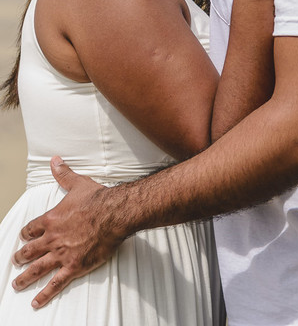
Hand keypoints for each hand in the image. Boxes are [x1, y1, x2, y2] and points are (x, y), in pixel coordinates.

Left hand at [12, 158, 125, 308]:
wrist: (116, 213)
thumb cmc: (99, 199)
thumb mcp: (78, 184)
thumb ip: (64, 174)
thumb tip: (55, 161)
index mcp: (51, 220)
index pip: (31, 229)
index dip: (26, 234)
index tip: (25, 238)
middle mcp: (52, 238)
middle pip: (29, 250)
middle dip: (21, 257)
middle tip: (16, 261)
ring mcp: (61, 254)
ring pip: (37, 268)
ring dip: (25, 277)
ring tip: (17, 284)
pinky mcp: (74, 266)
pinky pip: (55, 283)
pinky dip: (45, 294)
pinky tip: (36, 301)